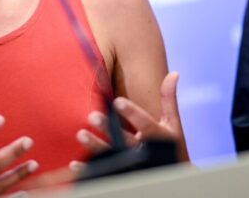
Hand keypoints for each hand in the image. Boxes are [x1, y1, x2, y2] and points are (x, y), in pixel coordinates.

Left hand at [73, 71, 188, 167]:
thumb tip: (174, 73)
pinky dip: (89, 170)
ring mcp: (133, 165)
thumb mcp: (173, 123)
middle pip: (125, 140)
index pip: (146, 125)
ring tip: (81, 134)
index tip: (117, 102)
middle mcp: (145, 152)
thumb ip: (169, 100)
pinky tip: (75, 164)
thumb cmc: (170, 146)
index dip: (132, 114)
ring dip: (96, 146)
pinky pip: (104, 173)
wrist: (172, 174)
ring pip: (112, 156)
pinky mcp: (122, 173)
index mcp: (158, 137)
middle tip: (92, 115)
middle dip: (109, 129)